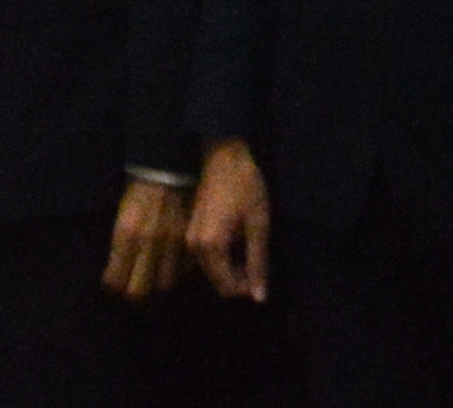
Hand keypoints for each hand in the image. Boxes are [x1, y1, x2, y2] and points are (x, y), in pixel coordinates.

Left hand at [106, 175, 188, 299]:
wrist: (167, 170)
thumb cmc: (138, 192)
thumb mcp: (121, 216)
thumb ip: (119, 246)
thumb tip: (115, 274)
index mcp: (126, 234)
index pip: (115, 280)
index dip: (113, 286)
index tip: (114, 285)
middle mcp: (148, 243)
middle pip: (139, 290)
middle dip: (134, 292)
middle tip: (132, 287)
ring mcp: (171, 244)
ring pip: (163, 284)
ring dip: (157, 282)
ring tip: (154, 277)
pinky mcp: (189, 242)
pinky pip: (183, 270)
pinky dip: (177, 271)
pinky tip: (172, 264)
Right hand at [186, 143, 272, 301]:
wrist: (224, 155)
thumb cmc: (245, 186)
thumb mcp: (258, 224)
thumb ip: (258, 262)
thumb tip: (259, 297)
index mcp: (210, 246)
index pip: (227, 287)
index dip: (248, 287)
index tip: (262, 272)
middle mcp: (194, 247)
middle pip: (217, 283)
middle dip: (239, 281)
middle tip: (259, 263)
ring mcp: (189, 239)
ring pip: (211, 272)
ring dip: (231, 271)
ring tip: (249, 252)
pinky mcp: (190, 231)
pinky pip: (206, 259)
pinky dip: (222, 260)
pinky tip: (237, 244)